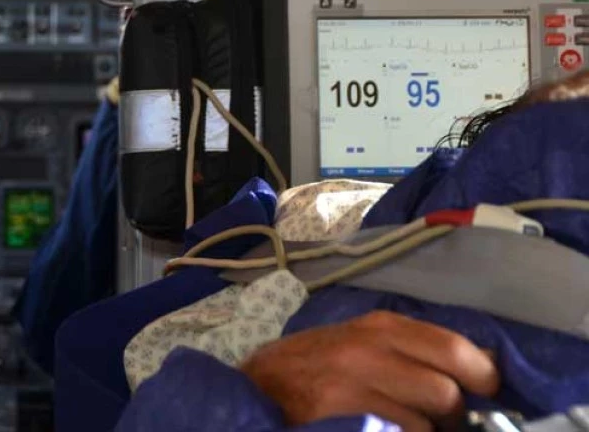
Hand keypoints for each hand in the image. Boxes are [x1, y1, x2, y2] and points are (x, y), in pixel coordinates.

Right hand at [240, 311, 498, 430]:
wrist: (259, 387)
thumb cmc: (318, 365)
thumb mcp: (364, 344)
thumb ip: (413, 352)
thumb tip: (483, 366)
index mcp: (381, 326)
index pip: (455, 347)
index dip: (483, 376)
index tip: (488, 395)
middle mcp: (370, 346)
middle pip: (448, 385)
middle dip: (460, 411)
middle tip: (452, 422)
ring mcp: (353, 380)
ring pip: (428, 418)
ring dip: (431, 431)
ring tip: (410, 428)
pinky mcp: (338, 412)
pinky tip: (390, 431)